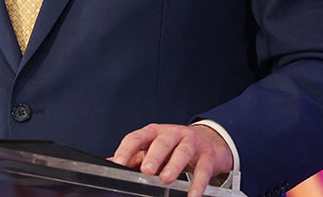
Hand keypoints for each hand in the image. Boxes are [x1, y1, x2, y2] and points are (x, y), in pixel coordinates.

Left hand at [109, 123, 233, 196]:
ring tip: (166, 179)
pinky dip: (198, 184)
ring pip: (183, 152)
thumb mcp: (154, 148)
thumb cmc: (176, 146)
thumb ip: (135, 157)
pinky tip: (192, 195)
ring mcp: (192, 143)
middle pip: (162, 142)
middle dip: (153, 156)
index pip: (137, 137)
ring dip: (174, 166)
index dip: (127, 149)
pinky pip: (203, 170)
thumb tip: (111, 163)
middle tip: (146, 170)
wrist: (210, 142)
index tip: (118, 162)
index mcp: (154, 132)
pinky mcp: (208, 156)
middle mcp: (173, 134)